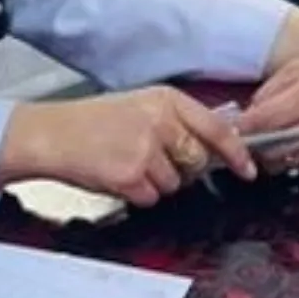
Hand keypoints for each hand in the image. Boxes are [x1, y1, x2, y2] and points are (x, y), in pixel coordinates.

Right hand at [0, 86, 254, 206]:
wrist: (50, 134)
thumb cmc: (91, 122)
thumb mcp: (139, 106)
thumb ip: (175, 122)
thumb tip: (211, 146)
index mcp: (165, 99)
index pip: (216, 127)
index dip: (236, 152)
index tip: (248, 168)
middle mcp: (160, 120)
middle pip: (197, 160)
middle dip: (180, 168)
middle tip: (150, 158)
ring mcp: (146, 148)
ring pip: (175, 184)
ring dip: (154, 182)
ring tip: (126, 162)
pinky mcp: (130, 175)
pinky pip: (151, 198)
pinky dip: (136, 194)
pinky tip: (116, 175)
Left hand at [237, 57, 298, 170]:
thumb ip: (270, 91)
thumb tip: (246, 115)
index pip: (263, 122)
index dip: (241, 129)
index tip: (229, 129)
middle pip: (270, 150)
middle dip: (252, 145)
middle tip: (245, 137)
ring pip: (283, 164)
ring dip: (269, 155)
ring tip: (266, 141)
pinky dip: (290, 159)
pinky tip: (291, 145)